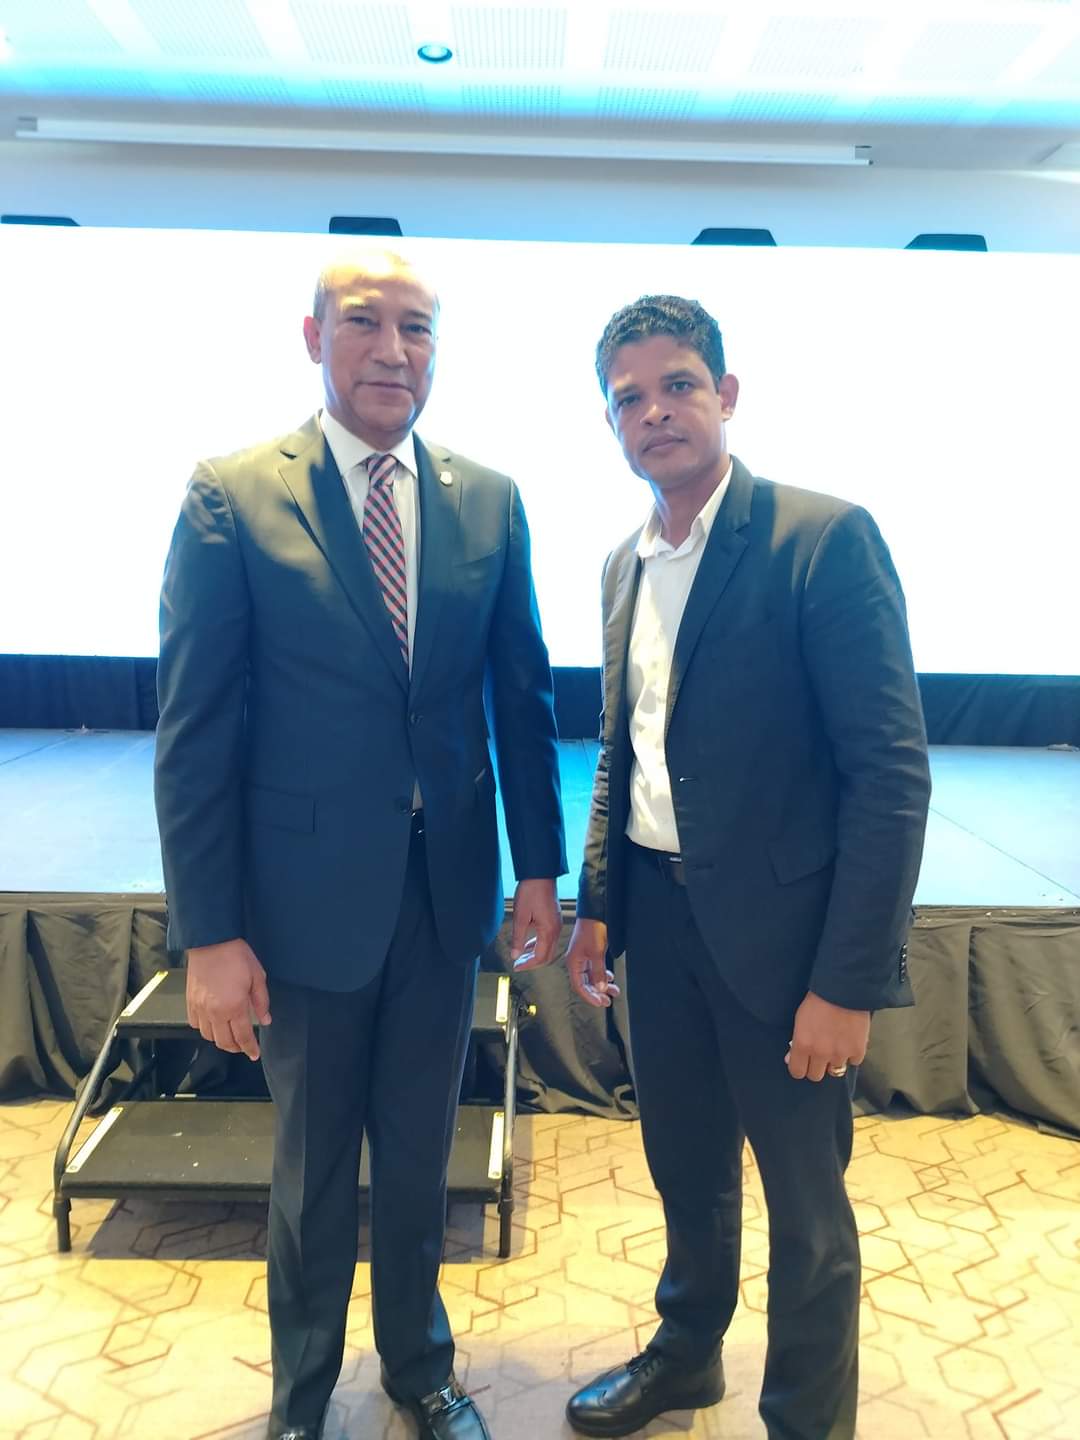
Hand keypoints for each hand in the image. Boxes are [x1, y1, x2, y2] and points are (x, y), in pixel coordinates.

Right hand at [185, 938, 271, 1060]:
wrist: (211, 941)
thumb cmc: (236, 956)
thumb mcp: (257, 977)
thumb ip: (261, 1002)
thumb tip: (266, 1020)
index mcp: (234, 1007)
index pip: (243, 1037)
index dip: (250, 1048)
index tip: (255, 1054)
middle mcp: (215, 1012)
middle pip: (224, 1042)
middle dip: (236, 1047)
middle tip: (244, 1046)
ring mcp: (200, 1008)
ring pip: (208, 1036)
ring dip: (220, 1039)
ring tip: (230, 1035)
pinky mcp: (190, 1002)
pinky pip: (195, 1024)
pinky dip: (204, 1029)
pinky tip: (213, 1023)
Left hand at [509, 879, 561, 970]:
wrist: (540, 874)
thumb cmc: (531, 892)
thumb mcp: (520, 917)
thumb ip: (518, 938)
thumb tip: (515, 955)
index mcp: (548, 931)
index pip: (540, 957)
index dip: (527, 965)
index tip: (516, 967)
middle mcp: (555, 930)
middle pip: (546, 955)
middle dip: (532, 962)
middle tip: (518, 964)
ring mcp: (556, 924)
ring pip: (548, 947)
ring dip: (535, 954)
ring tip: (521, 956)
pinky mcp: (554, 919)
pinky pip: (548, 938)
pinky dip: (538, 944)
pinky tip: (528, 943)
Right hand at [564, 918, 619, 1007]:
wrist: (597, 911)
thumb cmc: (593, 927)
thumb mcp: (596, 952)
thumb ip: (598, 972)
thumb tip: (599, 988)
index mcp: (573, 961)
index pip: (579, 986)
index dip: (589, 996)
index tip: (600, 1003)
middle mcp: (577, 961)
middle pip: (585, 983)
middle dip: (597, 993)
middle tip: (608, 1000)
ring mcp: (584, 956)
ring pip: (592, 976)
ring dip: (602, 985)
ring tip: (614, 991)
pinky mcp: (591, 952)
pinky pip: (596, 969)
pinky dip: (603, 975)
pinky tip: (610, 978)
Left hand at [785, 991, 868, 1081]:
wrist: (843, 989)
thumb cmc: (817, 1000)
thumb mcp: (799, 1020)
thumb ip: (796, 1042)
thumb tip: (791, 1059)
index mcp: (803, 1045)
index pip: (797, 1072)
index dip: (799, 1067)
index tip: (803, 1063)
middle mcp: (820, 1053)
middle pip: (815, 1076)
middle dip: (816, 1067)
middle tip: (819, 1055)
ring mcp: (840, 1054)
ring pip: (835, 1070)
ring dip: (834, 1060)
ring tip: (836, 1044)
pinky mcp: (857, 1051)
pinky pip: (853, 1062)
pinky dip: (851, 1054)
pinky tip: (849, 1041)